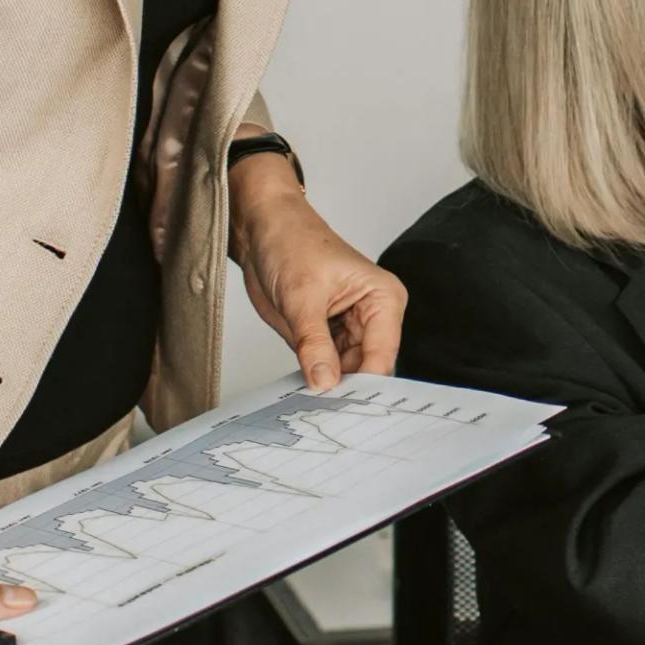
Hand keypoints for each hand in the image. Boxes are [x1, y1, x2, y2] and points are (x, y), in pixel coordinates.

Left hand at [228, 145, 403, 390]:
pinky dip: (313, 379)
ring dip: (328, 388)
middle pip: (367, 369)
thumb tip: (325, 382)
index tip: (343, 411)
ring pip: (346, 373)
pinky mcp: (325, 336)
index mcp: (383, 298)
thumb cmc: (291, 242)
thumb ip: (314, 343)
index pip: (383, 355)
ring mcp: (348, 329)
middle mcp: (372, 316)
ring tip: (309, 405)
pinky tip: (301, 392)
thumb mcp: (301, 296)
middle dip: (345, 390)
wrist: (262, 230)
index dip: (364, 385)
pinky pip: (325, 367)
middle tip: (322, 413)